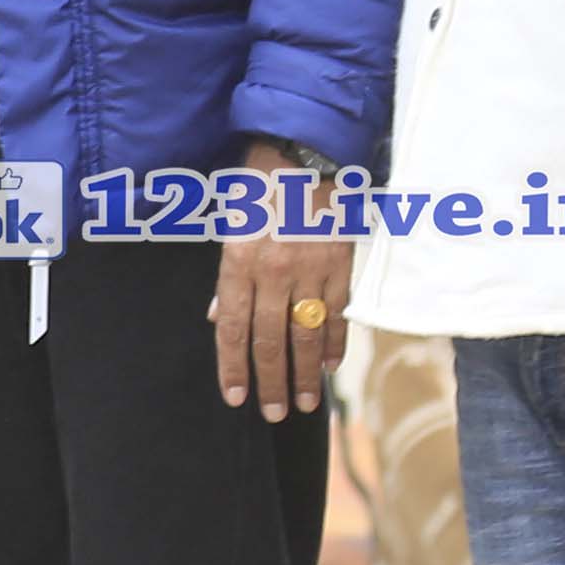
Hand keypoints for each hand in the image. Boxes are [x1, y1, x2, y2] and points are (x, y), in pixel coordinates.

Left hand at [208, 142, 355, 421]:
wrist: (305, 150)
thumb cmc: (258, 185)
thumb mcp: (229, 224)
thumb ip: (228, 277)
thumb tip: (223, 319)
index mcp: (239, 260)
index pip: (234, 328)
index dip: (233, 366)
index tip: (235, 397)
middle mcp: (274, 270)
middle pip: (271, 339)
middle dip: (270, 381)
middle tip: (273, 413)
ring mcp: (311, 269)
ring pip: (306, 334)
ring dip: (304, 373)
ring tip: (305, 404)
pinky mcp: (341, 264)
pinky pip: (338, 314)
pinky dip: (334, 343)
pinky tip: (329, 368)